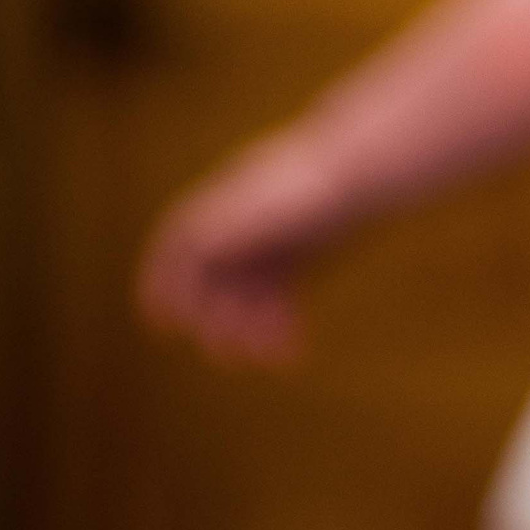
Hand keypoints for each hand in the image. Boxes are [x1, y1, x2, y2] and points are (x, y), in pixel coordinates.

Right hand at [137, 130, 351, 363]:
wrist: (368, 171)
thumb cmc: (313, 186)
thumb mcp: (264, 208)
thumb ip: (227, 229)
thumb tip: (199, 253)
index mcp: (224, 203)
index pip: (179, 245)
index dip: (161, 284)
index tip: (161, 322)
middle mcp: (245, 224)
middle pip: (217, 280)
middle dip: (218, 319)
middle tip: (226, 356)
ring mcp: (274, 241)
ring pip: (250, 294)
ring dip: (253, 329)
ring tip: (272, 359)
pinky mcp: (305, 255)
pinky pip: (281, 297)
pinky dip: (281, 324)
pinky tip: (293, 348)